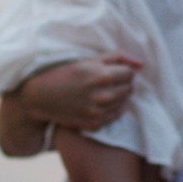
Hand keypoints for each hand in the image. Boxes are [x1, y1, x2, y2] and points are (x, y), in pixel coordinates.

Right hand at [14, 54, 141, 131]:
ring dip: (120, 95)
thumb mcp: (89, 59)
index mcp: (100, 75)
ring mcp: (97, 112)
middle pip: (129, 88)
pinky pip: (116, 115)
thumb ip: (118, 57)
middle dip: (123, 82)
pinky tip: (102, 101)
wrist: (41, 97)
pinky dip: (114, 107)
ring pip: (124, 102)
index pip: (130, 73)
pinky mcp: (93, 124)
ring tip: (105, 90)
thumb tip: (141, 64)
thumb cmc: (65, 74)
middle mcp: (101, 95)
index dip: (124, 71)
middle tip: (109, 80)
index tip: (115, 71)